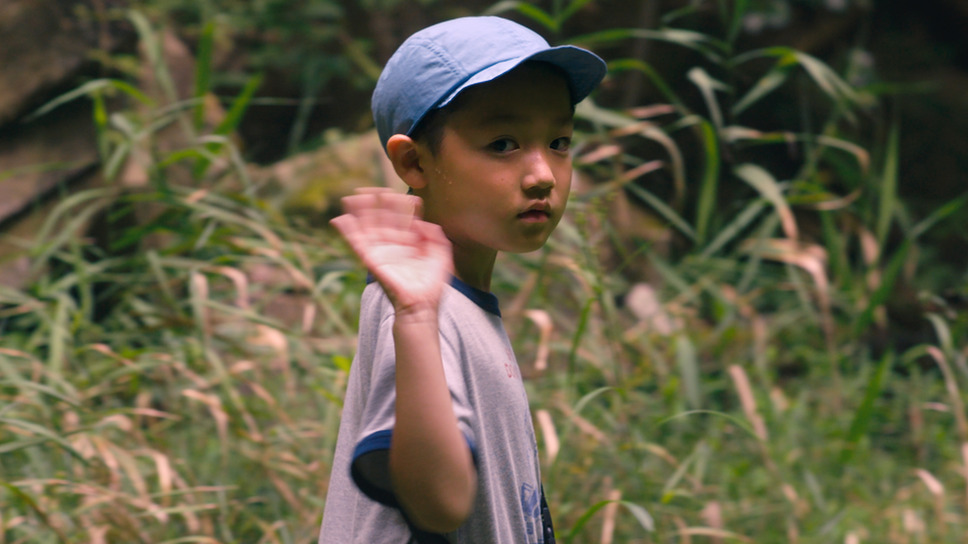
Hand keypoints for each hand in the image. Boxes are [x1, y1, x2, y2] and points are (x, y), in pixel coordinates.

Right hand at [331, 188, 452, 316]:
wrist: (421, 306)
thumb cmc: (433, 285)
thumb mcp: (441, 255)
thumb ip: (436, 235)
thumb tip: (420, 222)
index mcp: (411, 242)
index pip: (403, 218)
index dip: (402, 205)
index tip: (408, 196)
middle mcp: (394, 244)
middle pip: (382, 218)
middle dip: (377, 203)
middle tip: (373, 189)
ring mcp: (381, 251)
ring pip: (367, 226)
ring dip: (359, 212)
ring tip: (352, 196)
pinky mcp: (371, 260)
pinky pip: (357, 243)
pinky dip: (347, 232)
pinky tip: (340, 220)